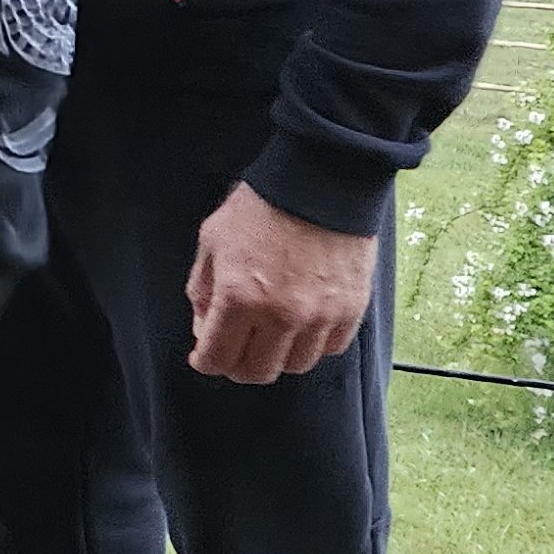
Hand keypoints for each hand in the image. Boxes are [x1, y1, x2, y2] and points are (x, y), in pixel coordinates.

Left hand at [185, 183, 378, 384]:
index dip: (205, 361)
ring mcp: (319, 317)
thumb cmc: (263, 205)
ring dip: (278, 355)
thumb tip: (204, 327)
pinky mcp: (350, 311)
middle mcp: (279, 316)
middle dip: (238, 365)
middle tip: (237, 348)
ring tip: (272, 333)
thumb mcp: (213, 239)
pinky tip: (304, 324)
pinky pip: (330, 349)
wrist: (321, 181)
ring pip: (295, 366)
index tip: (205, 355)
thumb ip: (202, 288)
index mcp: (238, 297)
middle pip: (256, 372)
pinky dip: (314, 343)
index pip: (216, 359)